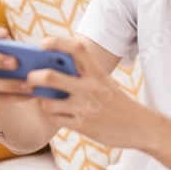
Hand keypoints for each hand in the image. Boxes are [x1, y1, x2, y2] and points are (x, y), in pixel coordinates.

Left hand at [26, 35, 153, 148]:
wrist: (140, 127)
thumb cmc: (118, 102)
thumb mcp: (105, 83)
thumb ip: (84, 74)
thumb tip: (53, 67)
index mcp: (97, 73)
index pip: (76, 49)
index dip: (57, 42)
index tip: (42, 43)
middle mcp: (90, 88)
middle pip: (50, 76)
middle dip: (33, 77)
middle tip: (30, 78)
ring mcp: (86, 107)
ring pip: (47, 101)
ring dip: (41, 101)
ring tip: (44, 100)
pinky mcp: (83, 125)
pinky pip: (55, 119)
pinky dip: (51, 116)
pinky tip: (55, 114)